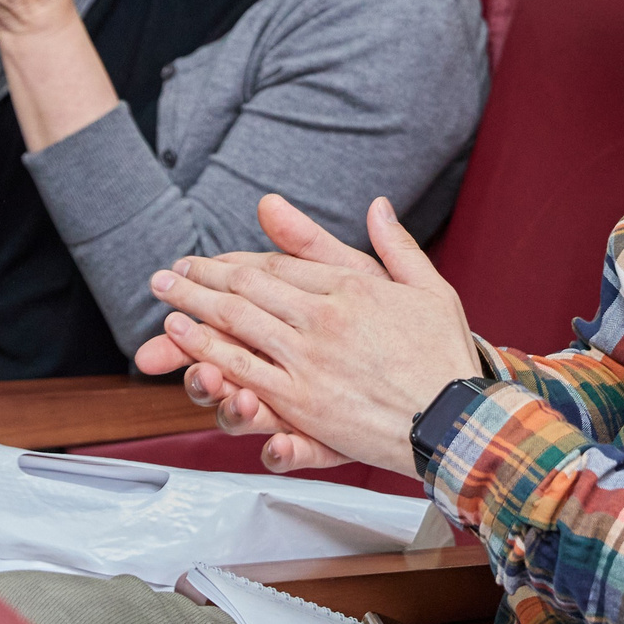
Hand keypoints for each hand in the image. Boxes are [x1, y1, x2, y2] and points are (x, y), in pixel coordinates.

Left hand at [139, 193, 479, 474]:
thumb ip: (395, 245)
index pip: (280, 265)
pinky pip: (244, 368)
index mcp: (353, 287)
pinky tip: (184, 335)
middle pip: (249, 287)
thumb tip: (377, 204)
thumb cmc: (445, 356)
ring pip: (237, 323)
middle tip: (171, 273)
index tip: (213, 260)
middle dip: (203, 277)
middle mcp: (324, 317)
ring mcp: (309, 359)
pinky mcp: (302, 400)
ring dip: (194, 305)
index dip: (239, 260)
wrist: (456, 418)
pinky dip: (208, 348)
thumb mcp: (429, 287)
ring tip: (166, 295)